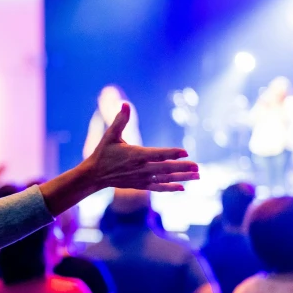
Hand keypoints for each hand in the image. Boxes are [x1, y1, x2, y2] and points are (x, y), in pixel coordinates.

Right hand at [38, 103, 199, 216]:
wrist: (94, 175)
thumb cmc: (103, 153)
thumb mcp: (110, 135)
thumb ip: (120, 120)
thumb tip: (124, 104)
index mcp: (136, 155)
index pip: (157, 154)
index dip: (172, 153)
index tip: (186, 152)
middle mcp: (141, 168)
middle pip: (165, 168)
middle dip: (183, 168)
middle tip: (198, 167)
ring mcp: (141, 178)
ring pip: (165, 178)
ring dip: (182, 178)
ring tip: (198, 176)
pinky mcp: (140, 185)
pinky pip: (158, 187)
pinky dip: (170, 188)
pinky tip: (182, 188)